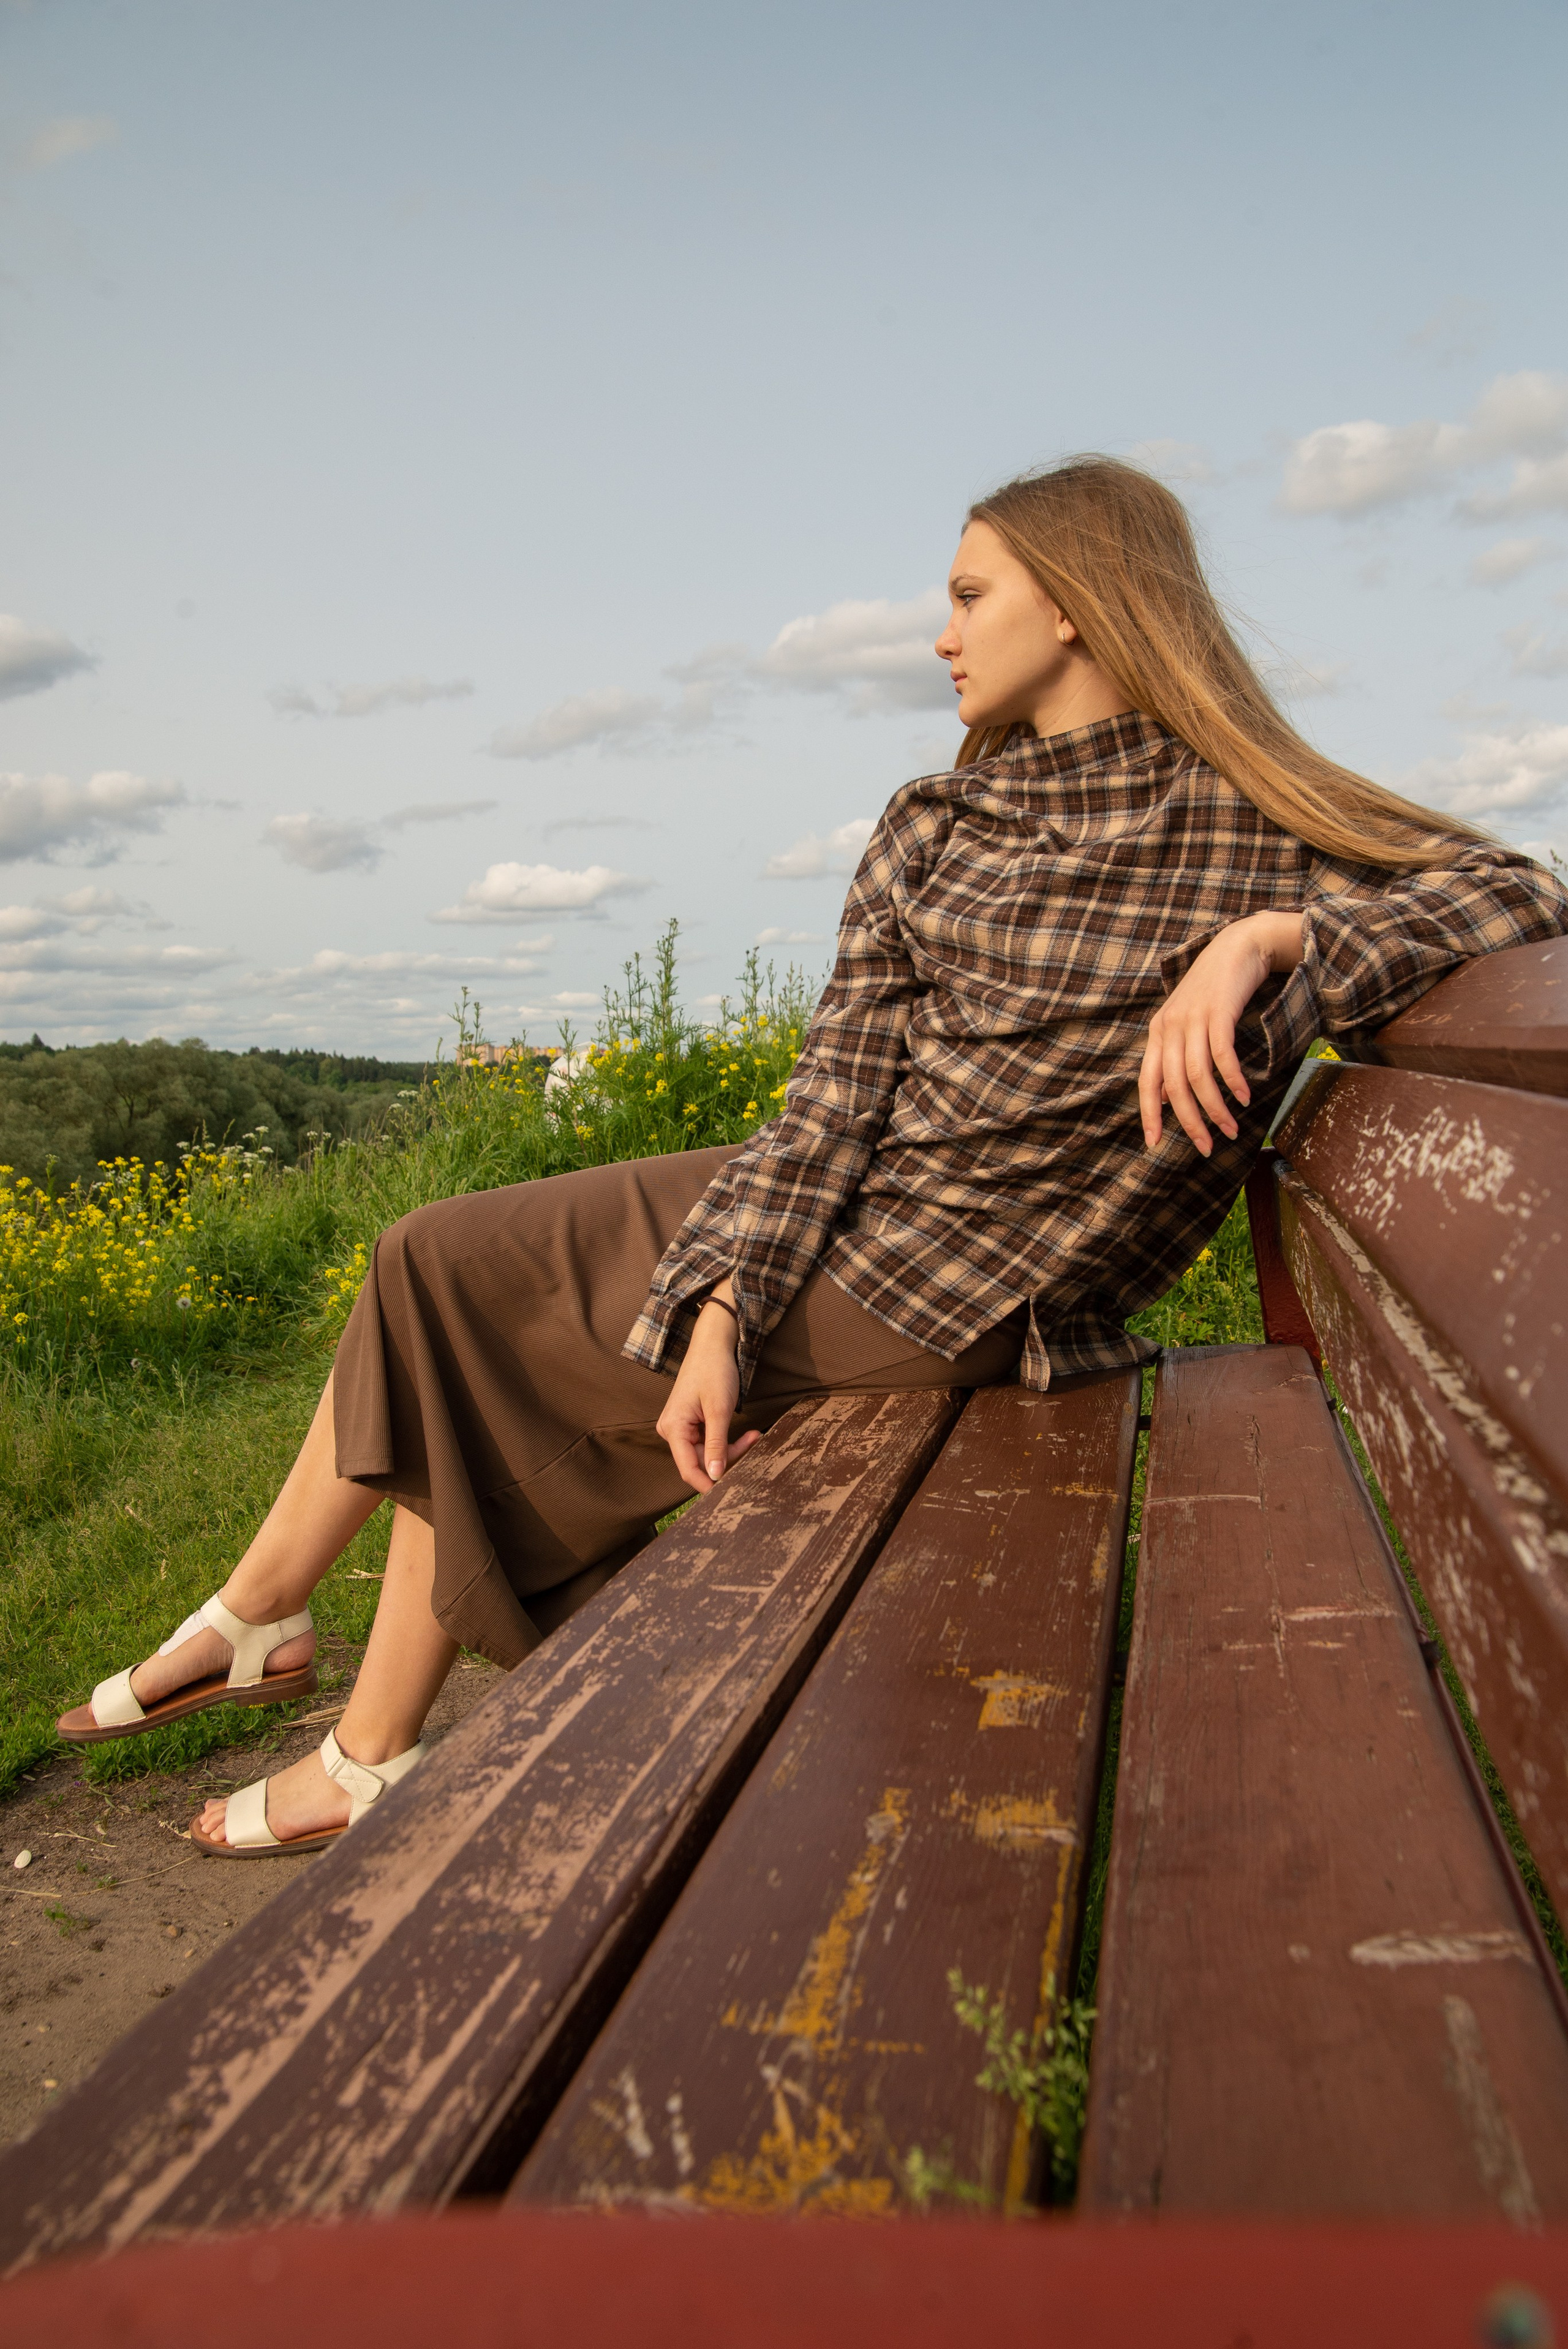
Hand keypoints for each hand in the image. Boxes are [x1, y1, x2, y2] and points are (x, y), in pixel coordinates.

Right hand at [656, 1285, 762, 1495]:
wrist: (712, 1345)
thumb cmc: (714, 1371)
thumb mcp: (719, 1410)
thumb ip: (716, 1445)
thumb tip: (715, 1476)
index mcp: (673, 1428)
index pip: (688, 1469)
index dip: (708, 1483)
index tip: (731, 1490)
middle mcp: (672, 1431)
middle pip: (699, 1462)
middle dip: (728, 1459)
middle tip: (753, 1444)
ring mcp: (680, 1428)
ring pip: (706, 1454)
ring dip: (731, 1450)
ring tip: (753, 1436)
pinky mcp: (690, 1425)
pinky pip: (707, 1443)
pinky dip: (726, 1442)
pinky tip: (746, 1434)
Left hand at [1139, 912, 1303, 1157]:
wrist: (1238, 947)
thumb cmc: (1214, 990)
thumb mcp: (1187, 1023)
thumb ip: (1176, 1056)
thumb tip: (1170, 1096)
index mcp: (1158, 1032)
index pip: (1146, 1082)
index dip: (1149, 1114)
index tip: (1155, 1143)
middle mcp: (1170, 1026)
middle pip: (1173, 1085)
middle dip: (1189, 1121)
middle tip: (1206, 1147)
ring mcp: (1193, 1018)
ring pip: (1198, 1076)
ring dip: (1215, 1108)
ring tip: (1230, 1129)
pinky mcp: (1218, 1011)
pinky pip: (1222, 1055)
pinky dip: (1232, 1081)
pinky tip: (1243, 1098)